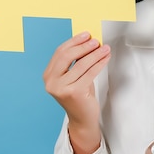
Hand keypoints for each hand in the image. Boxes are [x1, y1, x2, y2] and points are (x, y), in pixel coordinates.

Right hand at [43, 32, 110, 153]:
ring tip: (105, 48)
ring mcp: (61, 88)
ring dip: (95, 54)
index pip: (60, 52)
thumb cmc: (79, 95)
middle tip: (96, 41)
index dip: (74, 41)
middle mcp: (51, 82)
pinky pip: (90, 73)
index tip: (86, 34)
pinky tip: (106, 58)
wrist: (82, 118)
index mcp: (48, 75)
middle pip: (67, 56)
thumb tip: (88, 41)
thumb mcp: (74, 76)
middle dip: (83, 46)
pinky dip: (99, 63)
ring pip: (81, 64)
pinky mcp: (73, 93)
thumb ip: (76, 61)